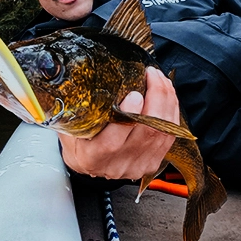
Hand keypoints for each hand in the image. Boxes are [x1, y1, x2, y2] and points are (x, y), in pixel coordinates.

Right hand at [59, 67, 177, 179]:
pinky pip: (170, 135)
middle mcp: (118, 164)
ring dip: (167, 100)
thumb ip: (77, 111)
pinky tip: (167, 95)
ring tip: (160, 79)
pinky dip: (172, 111)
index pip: (113, 141)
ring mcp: (138, 165)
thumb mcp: (68, 127)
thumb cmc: (78, 142)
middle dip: (156, 97)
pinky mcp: (153, 162)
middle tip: (151, 74)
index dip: (128, 115)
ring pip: (163, 132)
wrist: (89, 165)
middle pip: (147, 132)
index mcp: (93, 157)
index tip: (134, 93)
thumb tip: (81, 80)